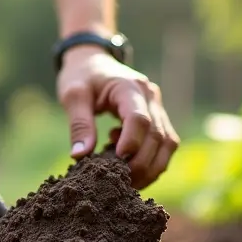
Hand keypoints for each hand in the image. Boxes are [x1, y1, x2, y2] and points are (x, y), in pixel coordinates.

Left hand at [57, 47, 178, 188]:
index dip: (131, 143)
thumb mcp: (73, 95)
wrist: (94, 60)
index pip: (140, 119)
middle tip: (118, 180)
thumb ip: (79, 124)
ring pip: (167, 143)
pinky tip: (129, 165)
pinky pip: (164, 144)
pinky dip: (152, 161)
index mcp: (129, 87)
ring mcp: (158, 106)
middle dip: (141, 163)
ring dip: (151, 166)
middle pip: (158, 135)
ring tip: (126, 179)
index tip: (115, 162)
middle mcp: (151, 96)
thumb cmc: (82, 76)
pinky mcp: (158, 117)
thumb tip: (80, 156)